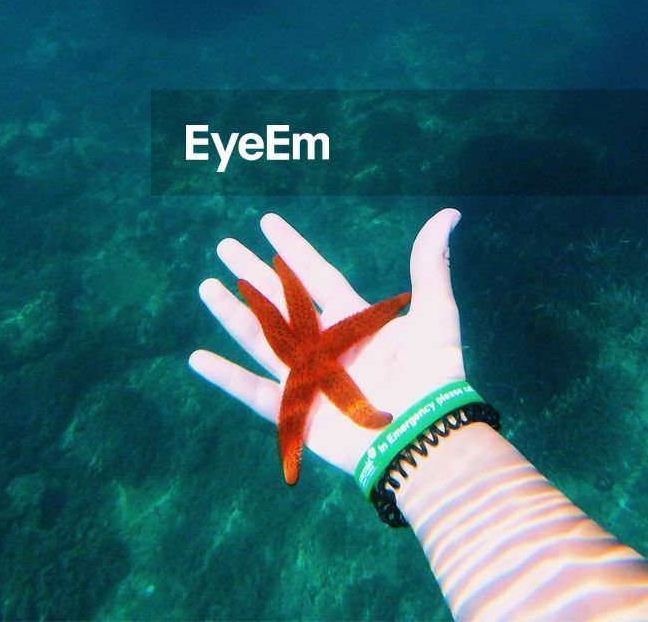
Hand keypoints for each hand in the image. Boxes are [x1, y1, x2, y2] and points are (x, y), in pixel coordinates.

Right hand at [189, 208, 466, 478]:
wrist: (426, 433)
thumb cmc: (435, 374)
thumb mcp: (436, 311)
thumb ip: (430, 264)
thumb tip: (449, 214)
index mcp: (357, 321)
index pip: (317, 276)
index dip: (293, 250)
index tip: (266, 223)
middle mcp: (329, 346)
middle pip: (282, 302)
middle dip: (253, 274)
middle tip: (224, 247)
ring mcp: (312, 378)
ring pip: (262, 338)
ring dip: (233, 314)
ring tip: (205, 287)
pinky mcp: (299, 412)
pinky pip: (255, 392)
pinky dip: (226, 377)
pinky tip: (198, 358)